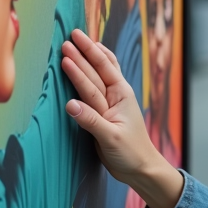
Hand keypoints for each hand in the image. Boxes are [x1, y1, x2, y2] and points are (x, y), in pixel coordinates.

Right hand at [62, 28, 183, 207]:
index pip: (98, 75)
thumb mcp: (110, 138)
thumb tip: (70, 104)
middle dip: (82, 55)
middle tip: (66, 39)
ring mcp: (111, 102)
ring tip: (75, 43)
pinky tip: (89, 63)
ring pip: (97, 75)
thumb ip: (90, 120)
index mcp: (120, 98)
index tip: (68, 46)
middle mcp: (116, 96)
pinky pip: (97, 86)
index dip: (84, 59)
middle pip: (96, 72)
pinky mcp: (106, 111)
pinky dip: (93, 72)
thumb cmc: (130, 153)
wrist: (141, 168)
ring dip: (86, 59)